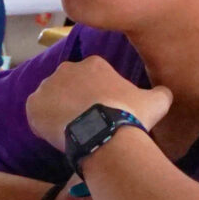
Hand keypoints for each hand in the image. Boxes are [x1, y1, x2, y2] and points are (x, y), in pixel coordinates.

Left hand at [25, 55, 173, 151]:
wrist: (105, 135)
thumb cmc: (131, 114)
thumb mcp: (157, 100)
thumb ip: (159, 93)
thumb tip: (165, 93)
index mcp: (94, 64)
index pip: (91, 76)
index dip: (97, 94)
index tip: (104, 110)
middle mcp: (67, 68)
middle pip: (69, 84)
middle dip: (75, 99)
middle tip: (87, 121)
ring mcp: (47, 86)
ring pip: (51, 98)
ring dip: (59, 110)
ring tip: (72, 131)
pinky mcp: (33, 105)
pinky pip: (36, 113)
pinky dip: (43, 123)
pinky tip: (57, 136)